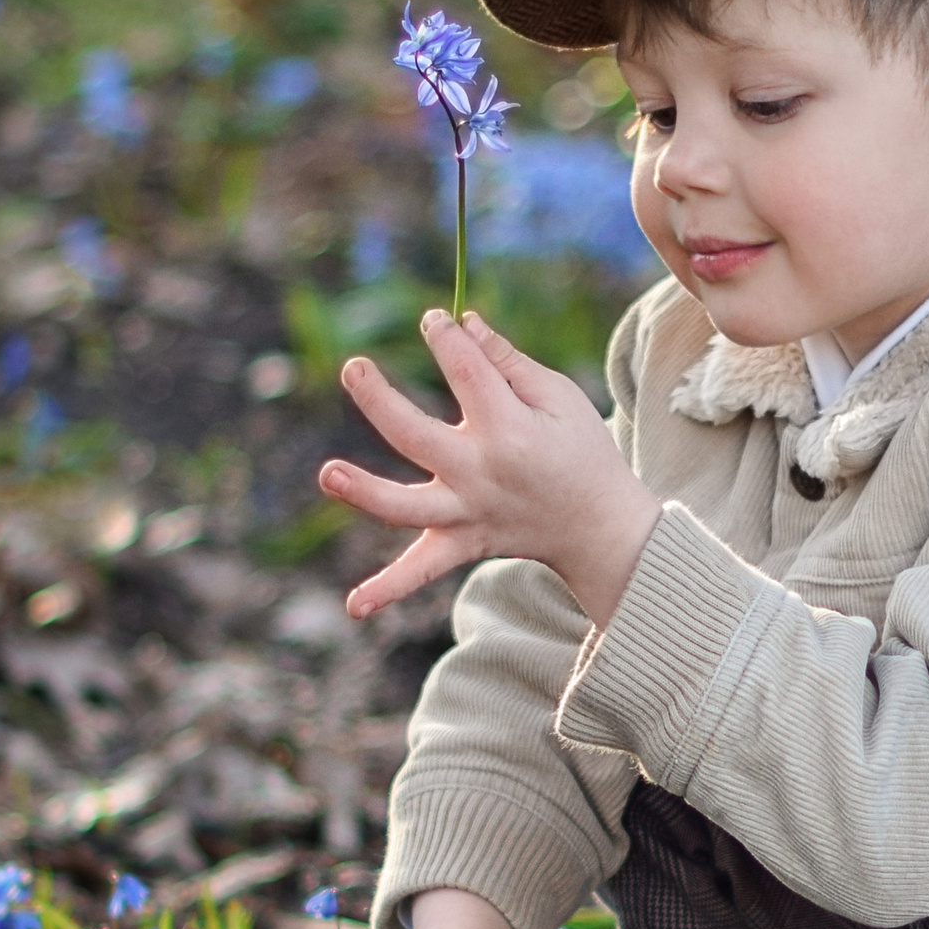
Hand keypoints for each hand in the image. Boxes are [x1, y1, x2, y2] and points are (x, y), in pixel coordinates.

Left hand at [320, 308, 661, 626]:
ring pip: (404, 506)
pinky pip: (421, 569)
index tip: (434, 320)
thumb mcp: (559, 396)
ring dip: (363, 491)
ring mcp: (467, 512)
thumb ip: (507, 360)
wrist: (600, 528)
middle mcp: (481, 473)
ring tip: (328, 472)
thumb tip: (462, 321)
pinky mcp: (462, 542)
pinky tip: (354, 607)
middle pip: (414, 434)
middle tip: (353, 367)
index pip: (464, 371)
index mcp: (509, 429)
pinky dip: (389, 589)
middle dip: (379, 398)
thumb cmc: (582, 451)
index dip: (444, 337)